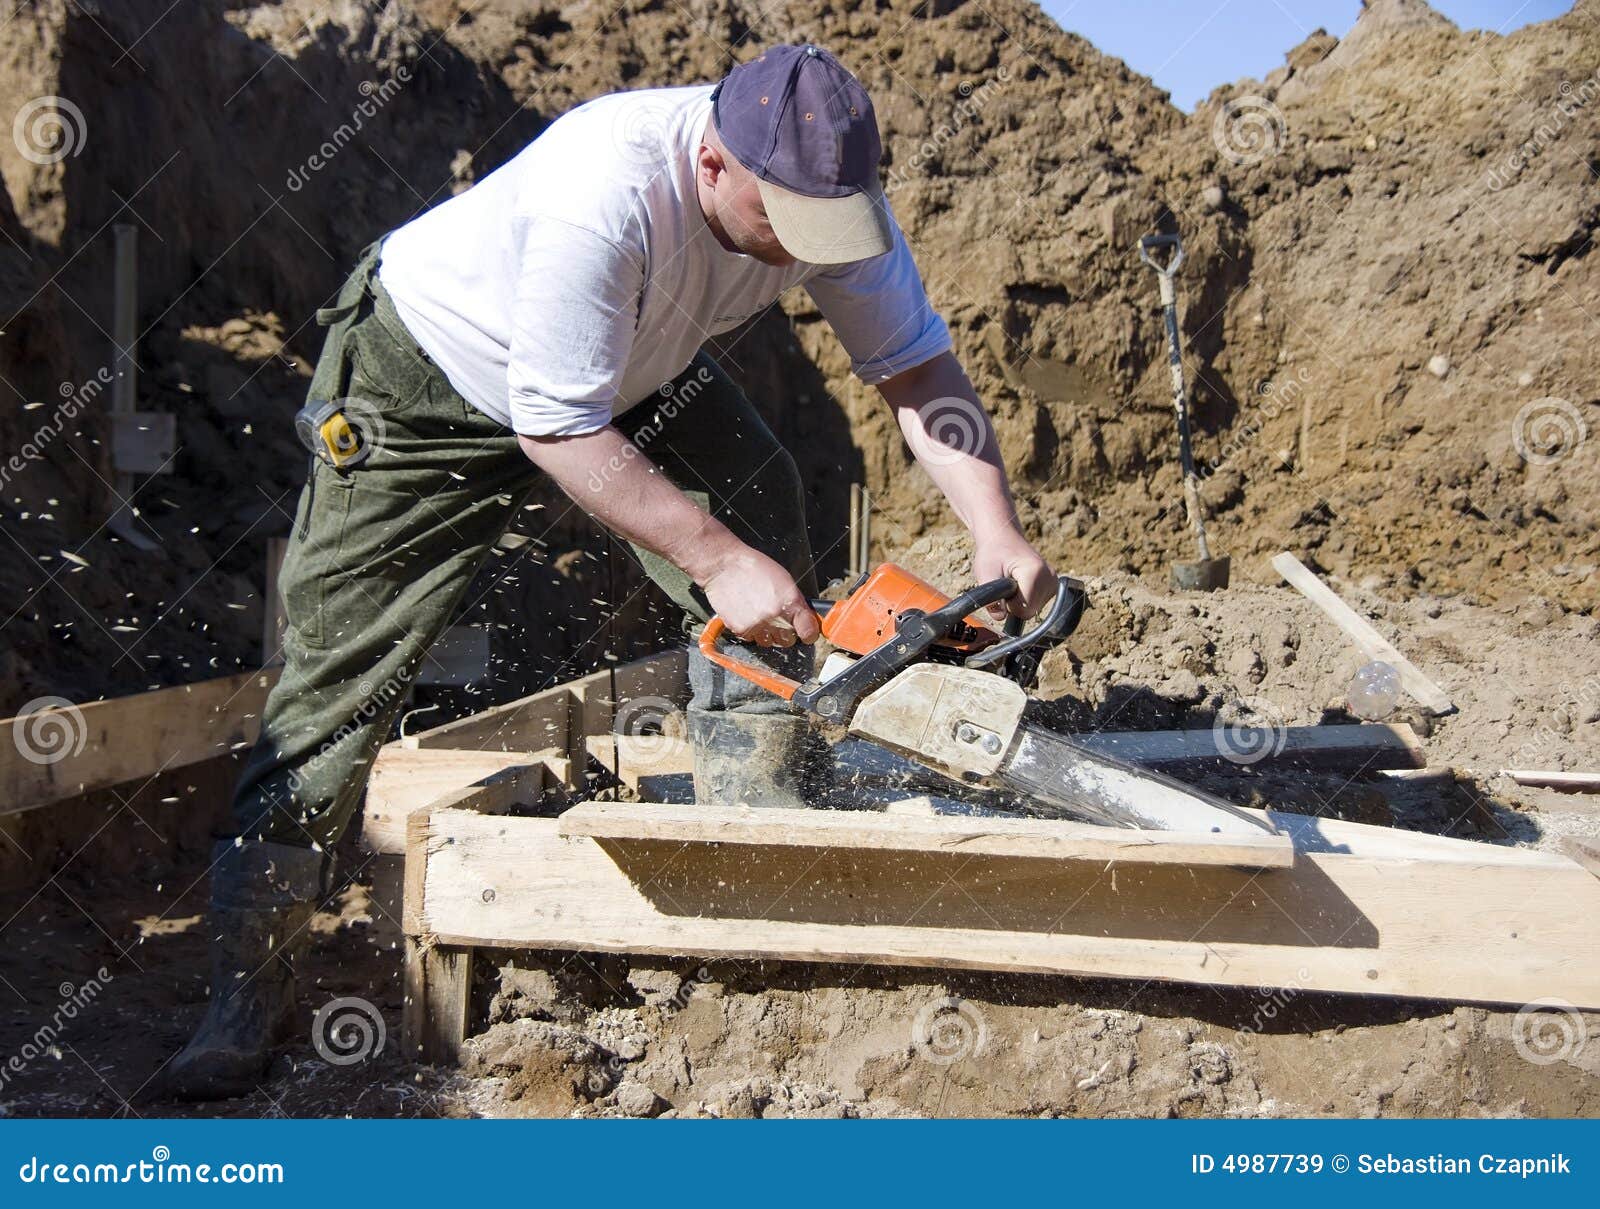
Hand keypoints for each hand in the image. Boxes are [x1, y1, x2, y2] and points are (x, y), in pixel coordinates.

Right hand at [701, 546, 820, 646]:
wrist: (724, 566)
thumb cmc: (753, 568)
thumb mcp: (784, 579)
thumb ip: (796, 602)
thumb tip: (805, 618)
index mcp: (789, 601)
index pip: (808, 632)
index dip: (810, 634)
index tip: (808, 634)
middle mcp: (774, 616)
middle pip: (788, 640)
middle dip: (786, 632)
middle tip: (779, 619)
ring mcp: (757, 625)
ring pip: (769, 642)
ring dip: (768, 633)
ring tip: (759, 614)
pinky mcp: (740, 629)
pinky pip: (751, 639)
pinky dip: (751, 631)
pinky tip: (747, 614)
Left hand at [973, 530, 1055, 619]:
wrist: (1002, 538)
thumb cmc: (993, 554)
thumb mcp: (985, 574)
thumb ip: (991, 599)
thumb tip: (1000, 618)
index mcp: (1035, 573)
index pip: (1023, 610)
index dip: (1008, 605)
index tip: (1003, 587)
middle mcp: (1050, 577)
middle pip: (1030, 611)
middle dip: (1014, 603)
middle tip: (1006, 584)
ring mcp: (1054, 581)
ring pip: (1034, 609)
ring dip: (1020, 601)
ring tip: (1013, 581)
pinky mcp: (1053, 585)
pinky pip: (1037, 604)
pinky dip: (1026, 598)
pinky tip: (1021, 583)